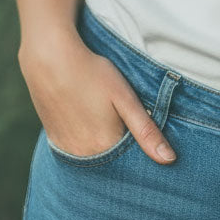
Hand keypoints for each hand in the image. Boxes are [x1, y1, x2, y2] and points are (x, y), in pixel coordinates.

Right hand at [18, 30, 176, 163]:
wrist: (50, 59)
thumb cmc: (91, 73)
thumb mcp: (124, 97)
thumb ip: (146, 130)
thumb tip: (169, 160)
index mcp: (106, 146)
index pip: (132, 160)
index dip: (139, 144)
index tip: (137, 123)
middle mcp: (85, 155)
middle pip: (112, 160)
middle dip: (121, 144)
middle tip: (118, 114)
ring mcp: (67, 150)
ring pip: (94, 156)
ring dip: (102, 144)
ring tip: (101, 114)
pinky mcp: (54, 141)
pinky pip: (76, 150)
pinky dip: (85, 141)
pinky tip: (86, 119)